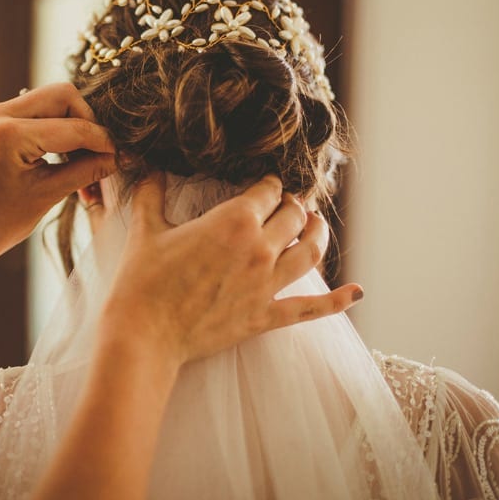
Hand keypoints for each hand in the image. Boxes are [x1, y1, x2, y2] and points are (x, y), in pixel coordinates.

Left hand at [0, 83, 115, 271]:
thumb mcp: (48, 195)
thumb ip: (87, 170)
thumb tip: (121, 156)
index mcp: (8, 135)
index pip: (74, 127)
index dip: (103, 141)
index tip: (122, 155)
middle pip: (64, 96)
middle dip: (89, 122)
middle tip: (100, 154)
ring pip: (53, 99)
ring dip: (74, 125)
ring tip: (84, 161)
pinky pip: (38, 111)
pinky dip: (58, 128)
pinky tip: (66, 156)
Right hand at [101, 173, 362, 366]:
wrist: (144, 333)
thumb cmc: (142, 280)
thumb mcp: (144, 229)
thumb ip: (150, 192)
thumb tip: (147, 166)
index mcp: (233, 221)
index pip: (267, 191)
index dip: (268, 184)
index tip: (265, 184)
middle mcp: (259, 249)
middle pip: (293, 216)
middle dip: (292, 205)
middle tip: (288, 203)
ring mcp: (267, 285)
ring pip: (311, 252)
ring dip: (318, 234)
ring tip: (317, 225)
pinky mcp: (265, 316)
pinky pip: (311, 308)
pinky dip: (338, 301)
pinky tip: (357, 292)